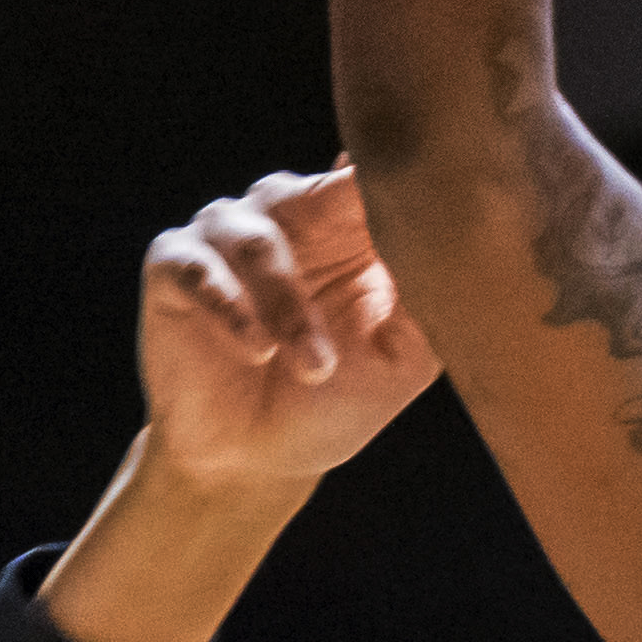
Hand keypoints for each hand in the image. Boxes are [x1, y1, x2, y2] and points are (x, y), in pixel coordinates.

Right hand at [139, 169, 442, 493]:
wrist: (256, 460)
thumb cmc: (337, 399)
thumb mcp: (405, 357)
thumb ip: (433, 298)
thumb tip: (467, 241)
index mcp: (349, 226)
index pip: (373, 183)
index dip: (395, 181)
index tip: (425, 188)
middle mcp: (288, 215)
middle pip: (310, 191)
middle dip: (338, 221)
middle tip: (376, 252)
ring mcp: (227, 236)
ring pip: (256, 240)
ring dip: (288, 305)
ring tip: (315, 366)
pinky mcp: (174, 267)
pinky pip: (197, 267)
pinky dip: (230, 307)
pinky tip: (256, 349)